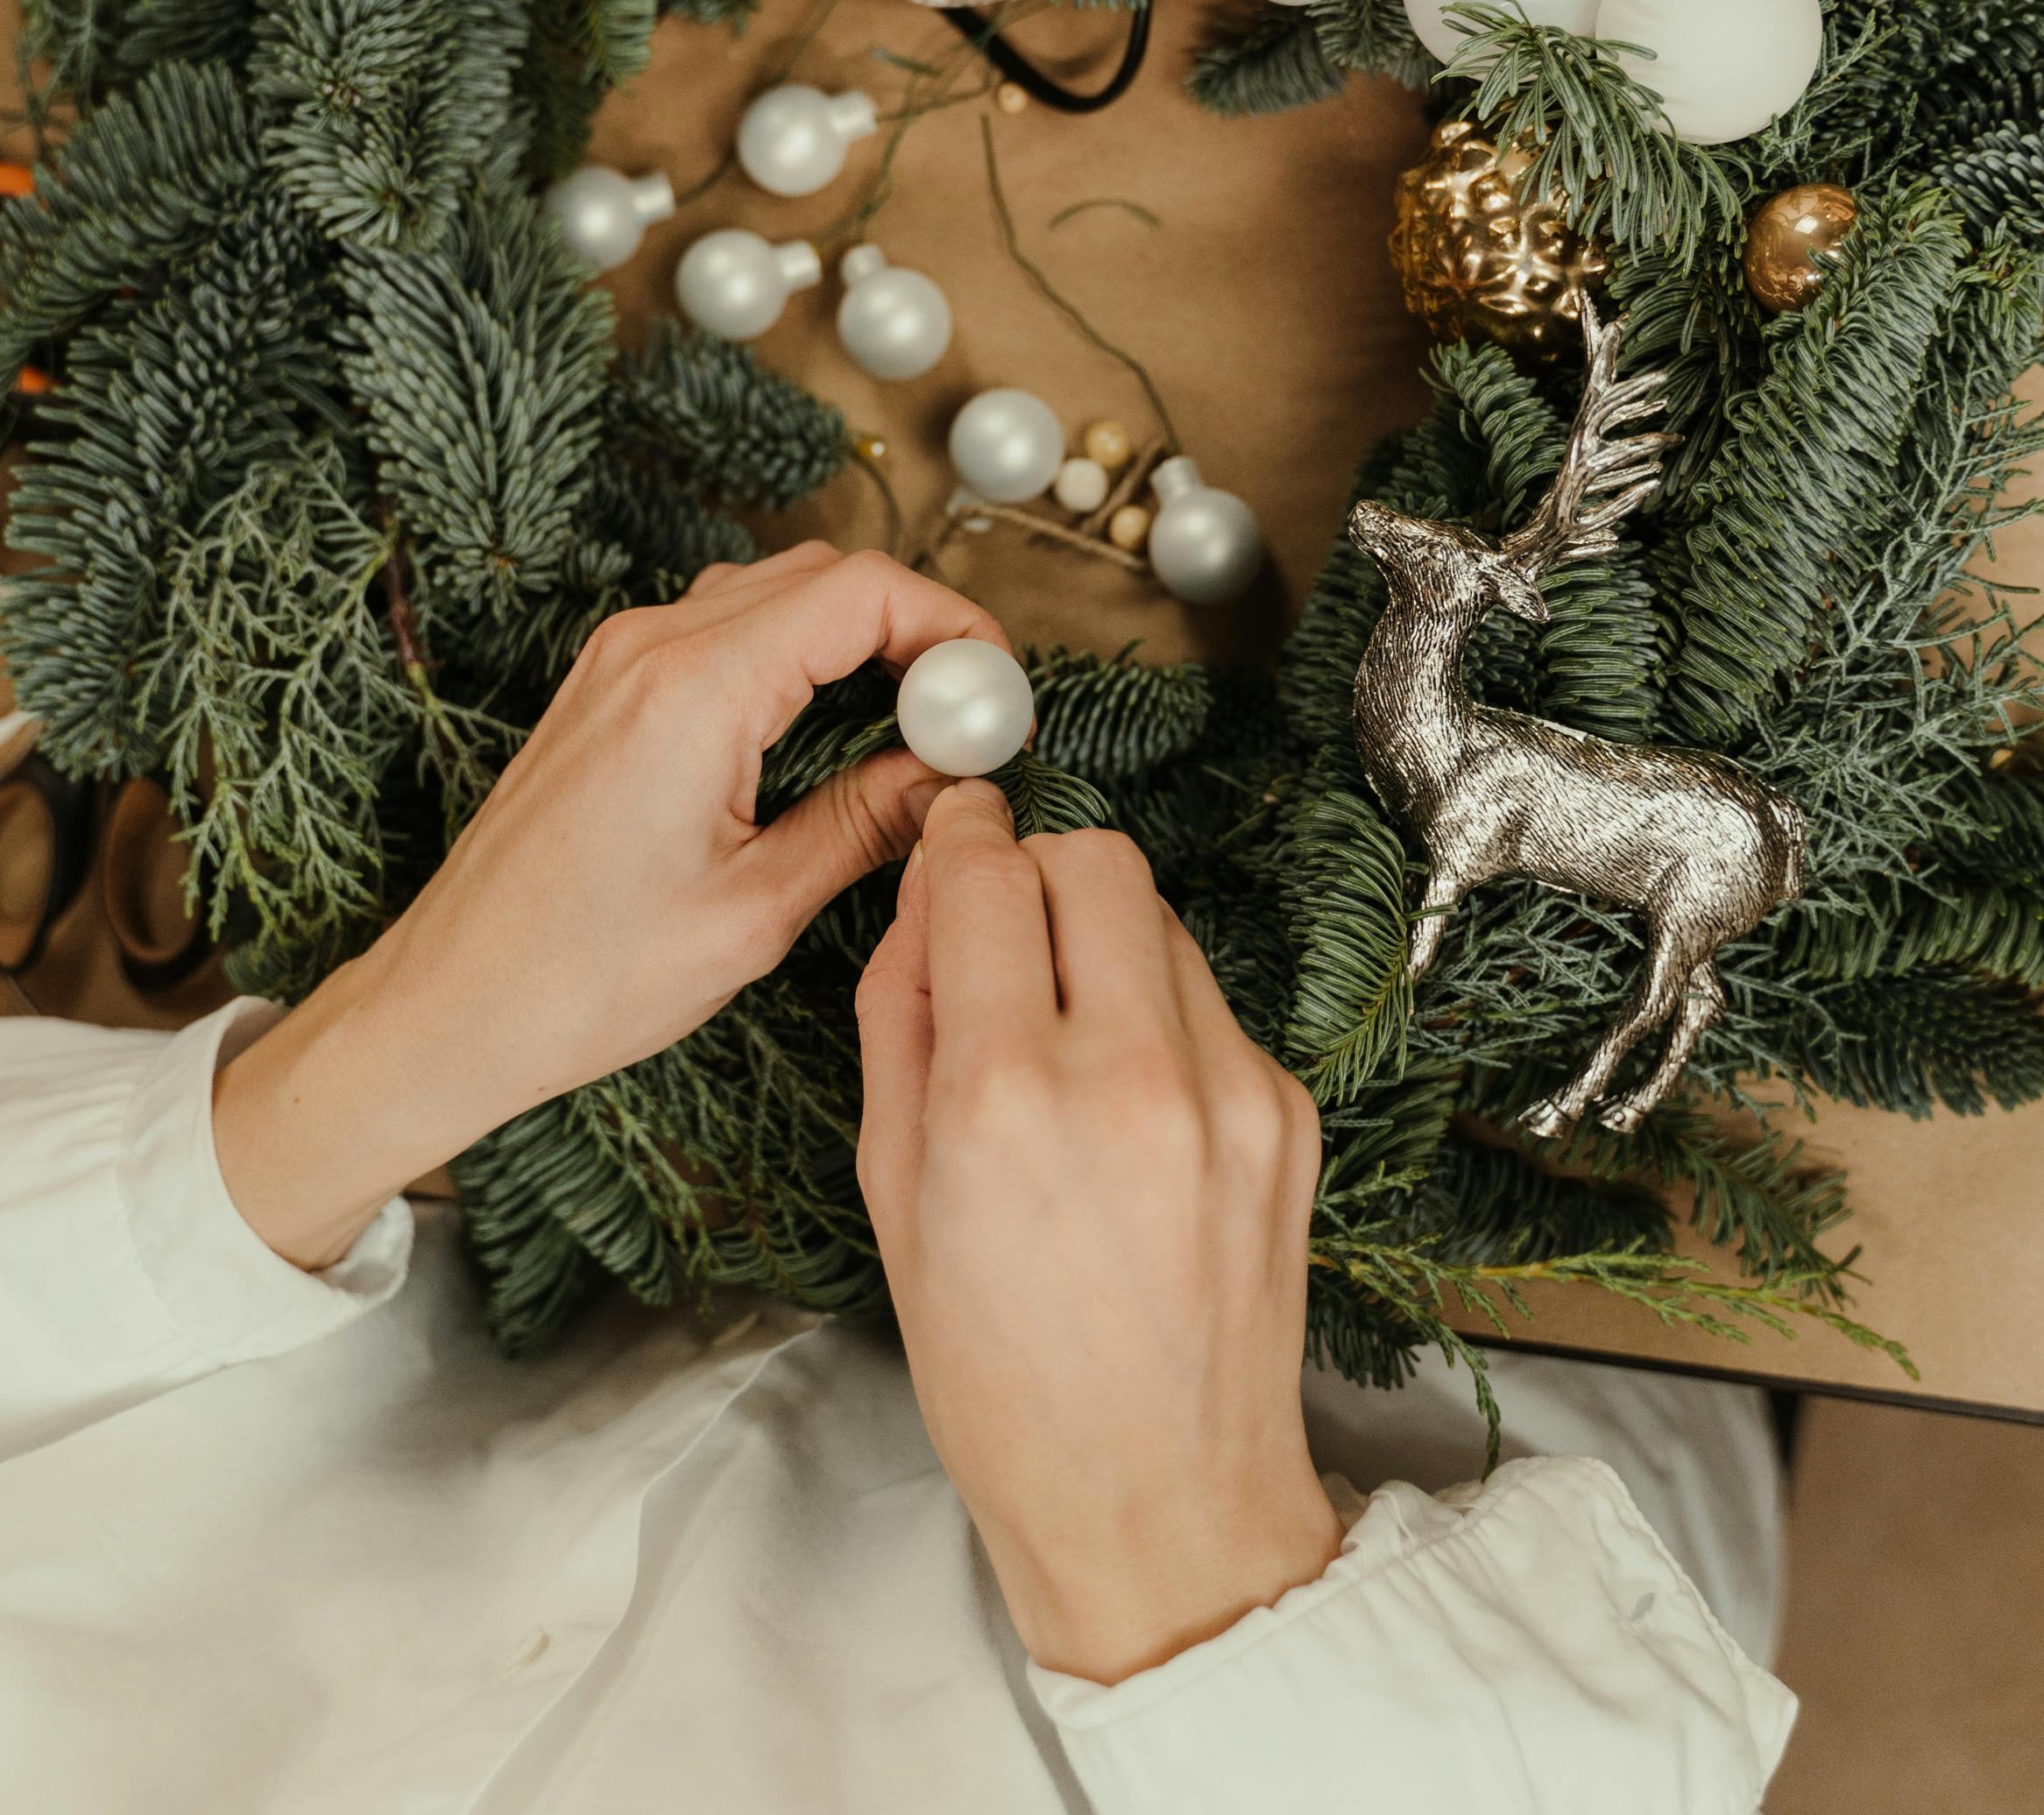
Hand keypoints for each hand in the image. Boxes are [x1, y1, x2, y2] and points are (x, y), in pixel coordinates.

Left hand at [215, 544, 1011, 1270]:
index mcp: (695, 689)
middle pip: (823, 574)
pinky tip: (830, 726)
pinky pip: (723, 625)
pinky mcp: (605, 684)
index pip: (862, 591)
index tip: (999, 692)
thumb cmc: (585, 977)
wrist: (449, 1001)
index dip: (953, 623)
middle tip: (972, 715)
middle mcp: (652, 645)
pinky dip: (795, 650)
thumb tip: (953, 778)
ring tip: (914, 724)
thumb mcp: (754, 912)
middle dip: (915, 627)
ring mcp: (620, 657)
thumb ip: (866, 824)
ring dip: (855, 635)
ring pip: (774, 590)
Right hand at [855, 783, 1341, 1686]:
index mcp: (1005, 1101)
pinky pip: (1213, 1005)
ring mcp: (1231, 1093)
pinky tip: (1133, 1110)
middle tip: (1007, 929)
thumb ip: (901, 1019)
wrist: (1160, 1503)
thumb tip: (925, 896)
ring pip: (1162, 921)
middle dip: (1038, 870)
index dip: (961, 837)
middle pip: (1096, 859)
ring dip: (1103, 943)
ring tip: (1067, 1038)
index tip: (955, 831)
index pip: (990, 876)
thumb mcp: (894, 1198)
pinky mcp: (1289, 1115)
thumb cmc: (1003, 1378)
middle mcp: (1130, 1076)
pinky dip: (1161, 1019)